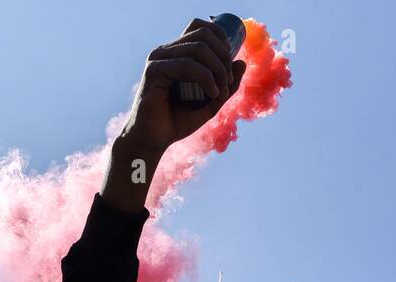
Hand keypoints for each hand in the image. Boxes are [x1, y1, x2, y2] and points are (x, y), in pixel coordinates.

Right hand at [102, 19, 246, 211]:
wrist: (153, 140)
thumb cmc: (177, 122)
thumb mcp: (210, 104)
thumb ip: (226, 86)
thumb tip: (242, 62)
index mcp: (177, 53)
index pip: (201, 27)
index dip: (221, 37)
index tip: (231, 62)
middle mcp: (166, 51)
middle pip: (203, 35)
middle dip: (223, 56)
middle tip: (228, 81)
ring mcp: (158, 59)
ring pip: (197, 48)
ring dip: (217, 69)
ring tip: (220, 92)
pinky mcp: (154, 71)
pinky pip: (186, 64)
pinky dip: (205, 78)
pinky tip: (211, 94)